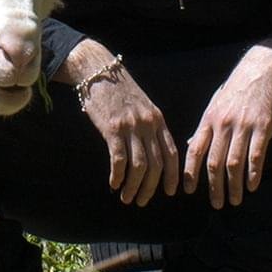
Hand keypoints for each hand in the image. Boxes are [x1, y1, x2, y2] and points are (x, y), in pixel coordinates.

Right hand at [55, 40, 178, 205]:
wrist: (98, 71)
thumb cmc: (119, 91)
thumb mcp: (142, 106)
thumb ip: (150, 126)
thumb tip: (155, 152)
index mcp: (158, 120)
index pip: (172, 153)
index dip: (172, 175)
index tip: (168, 192)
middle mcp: (148, 124)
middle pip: (156, 164)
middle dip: (150, 188)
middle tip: (141, 201)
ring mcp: (131, 126)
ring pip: (139, 166)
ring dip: (134, 186)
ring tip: (126, 197)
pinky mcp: (112, 128)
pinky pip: (118, 159)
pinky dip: (117, 176)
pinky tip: (113, 183)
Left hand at [183, 40, 271, 208]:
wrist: (262, 69)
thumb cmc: (236, 90)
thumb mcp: (215, 106)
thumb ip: (205, 129)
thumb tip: (191, 148)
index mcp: (208, 120)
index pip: (194, 150)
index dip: (189, 173)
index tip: (186, 191)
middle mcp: (223, 124)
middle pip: (214, 162)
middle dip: (213, 187)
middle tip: (216, 205)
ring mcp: (243, 125)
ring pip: (234, 162)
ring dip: (233, 185)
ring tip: (235, 200)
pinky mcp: (262, 126)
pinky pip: (256, 155)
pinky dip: (253, 173)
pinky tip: (252, 186)